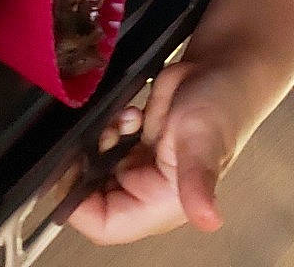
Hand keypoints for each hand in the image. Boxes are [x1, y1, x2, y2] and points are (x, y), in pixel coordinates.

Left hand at [66, 60, 242, 242]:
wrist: (225, 68)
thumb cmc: (223, 109)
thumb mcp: (204, 143)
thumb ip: (198, 180)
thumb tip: (209, 220)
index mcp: (159, 204)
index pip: (104, 224)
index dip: (78, 207)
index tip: (68, 172)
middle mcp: (145, 188)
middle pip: (90, 194)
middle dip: (84, 165)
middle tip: (98, 137)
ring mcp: (137, 162)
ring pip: (92, 164)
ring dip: (97, 141)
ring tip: (123, 121)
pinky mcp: (133, 138)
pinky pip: (101, 139)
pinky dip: (107, 123)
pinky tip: (130, 112)